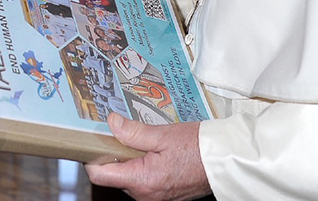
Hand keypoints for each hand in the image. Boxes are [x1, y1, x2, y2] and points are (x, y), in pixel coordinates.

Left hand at [85, 113, 208, 200]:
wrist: (224, 161)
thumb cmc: (198, 148)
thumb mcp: (163, 134)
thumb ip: (133, 131)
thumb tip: (112, 123)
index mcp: (142, 180)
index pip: (100, 175)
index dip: (93, 156)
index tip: (95, 140)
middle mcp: (146, 195)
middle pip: (113, 175)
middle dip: (115, 154)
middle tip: (125, 133)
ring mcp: (154, 197)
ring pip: (128, 177)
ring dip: (130, 159)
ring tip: (145, 142)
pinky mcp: (162, 195)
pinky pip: (143, 181)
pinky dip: (143, 166)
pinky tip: (155, 152)